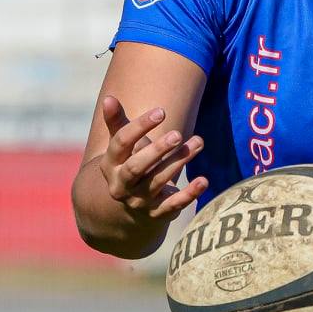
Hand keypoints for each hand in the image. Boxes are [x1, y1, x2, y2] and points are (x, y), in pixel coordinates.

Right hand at [98, 96, 207, 223]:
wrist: (128, 210)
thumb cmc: (130, 165)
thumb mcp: (121, 147)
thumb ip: (116, 123)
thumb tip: (109, 98)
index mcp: (110, 164)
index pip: (121, 144)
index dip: (139, 127)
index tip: (161, 112)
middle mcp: (121, 184)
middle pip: (136, 167)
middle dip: (157, 150)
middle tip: (177, 134)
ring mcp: (139, 200)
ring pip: (158, 181)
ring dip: (179, 161)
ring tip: (198, 142)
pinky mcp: (157, 213)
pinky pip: (173, 205)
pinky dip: (189, 194)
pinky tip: (204, 181)